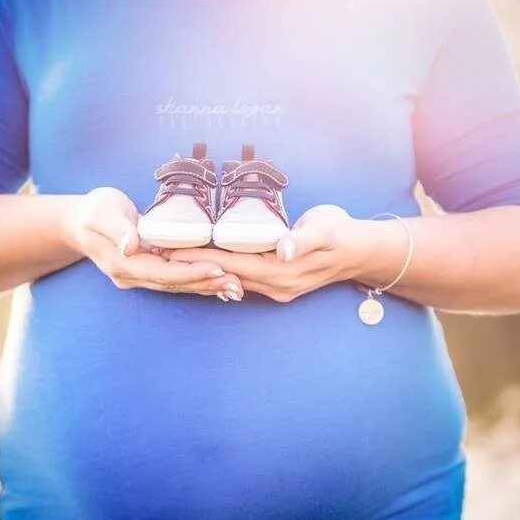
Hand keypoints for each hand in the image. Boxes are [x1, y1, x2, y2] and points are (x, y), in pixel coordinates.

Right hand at [68, 187, 243, 299]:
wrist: (78, 222)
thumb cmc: (93, 211)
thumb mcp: (102, 212)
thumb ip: (117, 229)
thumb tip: (131, 246)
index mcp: (123, 263)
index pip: (162, 273)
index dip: (190, 273)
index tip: (216, 269)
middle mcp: (132, 276)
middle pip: (174, 284)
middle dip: (206, 284)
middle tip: (238, 284)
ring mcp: (139, 277)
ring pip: (177, 285)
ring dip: (206, 287)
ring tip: (236, 287)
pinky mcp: (147, 272)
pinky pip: (175, 279)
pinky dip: (197, 281)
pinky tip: (218, 282)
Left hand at [166, 204, 361, 302]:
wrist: (360, 251)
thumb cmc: (341, 233)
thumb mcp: (324, 230)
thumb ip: (302, 240)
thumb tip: (283, 250)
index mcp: (282, 272)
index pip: (231, 264)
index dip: (200, 257)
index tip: (171, 250)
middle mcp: (275, 287)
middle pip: (225, 276)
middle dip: (193, 266)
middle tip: (159, 254)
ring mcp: (276, 289)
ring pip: (231, 280)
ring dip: (203, 271)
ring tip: (173, 260)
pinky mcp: (277, 285)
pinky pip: (242, 280)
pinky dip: (221, 272)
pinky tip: (204, 265)